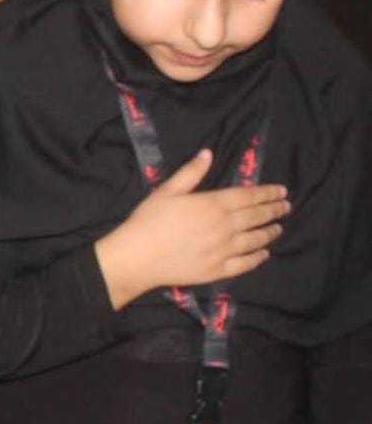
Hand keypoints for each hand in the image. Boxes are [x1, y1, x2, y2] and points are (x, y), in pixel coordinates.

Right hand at [95, 149, 289, 309]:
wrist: (136, 258)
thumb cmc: (148, 221)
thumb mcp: (166, 191)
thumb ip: (191, 173)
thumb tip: (208, 153)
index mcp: (213, 204)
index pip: (249, 196)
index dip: (267, 193)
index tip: (282, 191)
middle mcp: (224, 227)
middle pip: (256, 217)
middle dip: (274, 210)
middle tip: (286, 207)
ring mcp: (223, 250)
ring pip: (255, 240)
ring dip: (270, 233)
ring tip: (279, 228)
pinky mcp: (218, 270)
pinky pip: (245, 264)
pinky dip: (258, 258)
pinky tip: (264, 254)